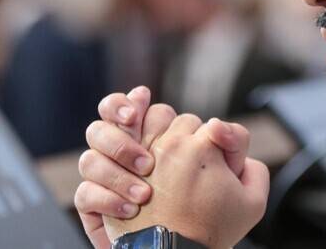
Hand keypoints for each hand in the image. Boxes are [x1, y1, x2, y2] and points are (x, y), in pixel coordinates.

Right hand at [75, 88, 255, 247]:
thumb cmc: (214, 219)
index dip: (129, 104)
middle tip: (146, 162)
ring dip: (115, 173)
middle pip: (102, 127)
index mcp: (156, 139)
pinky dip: (105, 199)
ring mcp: (108, 181)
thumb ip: (235, 144)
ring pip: (89, 158)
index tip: (138, 111)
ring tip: (144, 194)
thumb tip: (216, 124)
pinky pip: (85, 194)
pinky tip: (131, 210)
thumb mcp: (240, 184)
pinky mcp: (96, 209)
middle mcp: (126, 156)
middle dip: (119, 139)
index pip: (130, 107)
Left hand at [107, 113, 269, 247]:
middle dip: (198, 142)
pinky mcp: (127, 163)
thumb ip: (256, 168)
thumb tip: (238, 151)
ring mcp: (146, 151)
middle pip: (190, 123)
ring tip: (173, 165)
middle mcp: (173, 143)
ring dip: (169, 136)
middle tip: (199, 173)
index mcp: (205, 148)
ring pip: (161, 121)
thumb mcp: (253, 203)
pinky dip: (139, 135)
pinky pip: (132, 133)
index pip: (225, 130)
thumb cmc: (209, 232)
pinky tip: (148, 152)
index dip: (231, 152)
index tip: (227, 173)